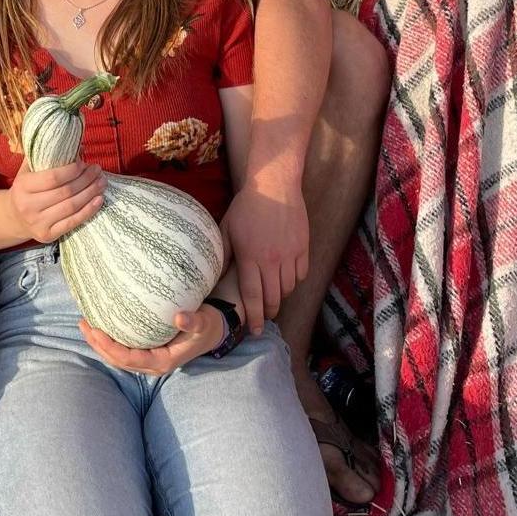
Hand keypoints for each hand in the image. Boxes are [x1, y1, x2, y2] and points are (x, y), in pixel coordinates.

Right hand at [9, 157, 105, 242]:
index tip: (84, 164)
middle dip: (86, 180)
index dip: (72, 171)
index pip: (53, 178)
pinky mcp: (47, 235)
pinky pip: (73, 222)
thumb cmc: (27, 189)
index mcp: (22, 186)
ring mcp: (38, 223)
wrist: (14, 217)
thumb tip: (80, 147)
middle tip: (98, 171)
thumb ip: (48, 157)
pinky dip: (89, 211)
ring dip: (91, 193)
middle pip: (66, 192)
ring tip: (102, 183)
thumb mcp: (29, 170)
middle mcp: (28, 206)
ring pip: (71, 207)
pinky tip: (99, 200)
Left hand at [79, 304, 227, 374]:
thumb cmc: (207, 326)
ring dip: (100, 344)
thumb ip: (193, 321)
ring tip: (84, 325)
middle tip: (83, 324)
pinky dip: (109, 340)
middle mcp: (152, 365)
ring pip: (118, 357)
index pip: (129, 359)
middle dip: (98, 345)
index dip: (110, 348)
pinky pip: (123, 350)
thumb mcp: (204, 322)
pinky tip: (100, 326)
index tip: (96, 331)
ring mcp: (148, 360)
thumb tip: (179, 318)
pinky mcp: (147, 352)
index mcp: (162, 361)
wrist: (212, 331)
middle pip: (118, 360)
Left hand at [220, 178, 308, 334]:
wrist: (274, 185)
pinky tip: (286, 279)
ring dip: (281, 297)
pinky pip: (301, 274)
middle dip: (268, 312)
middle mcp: (272, 260)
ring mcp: (290, 254)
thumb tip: (213, 278)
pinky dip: (294, 281)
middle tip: (264, 318)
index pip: (252, 296)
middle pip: (272, 298)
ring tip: (273, 298)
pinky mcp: (303, 247)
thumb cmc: (246, 207)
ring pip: (288, 288)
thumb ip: (222, 256)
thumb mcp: (226, 229)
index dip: (253, 317)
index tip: (255, 330)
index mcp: (250, 257)